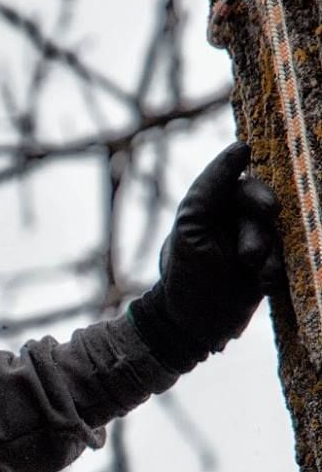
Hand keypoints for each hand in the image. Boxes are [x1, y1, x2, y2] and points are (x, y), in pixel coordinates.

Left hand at [130, 140, 283, 371]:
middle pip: (268, 211)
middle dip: (263, 230)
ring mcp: (256, 245)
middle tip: (252, 253)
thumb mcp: (191, 223)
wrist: (189, 326)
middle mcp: (238, 221)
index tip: (267, 209)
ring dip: (271, 255)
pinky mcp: (268, 269)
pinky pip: (287, 261)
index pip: (246, 185)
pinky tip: (263, 284)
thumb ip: (212, 184)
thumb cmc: (184, 272)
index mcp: (216, 205)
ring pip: (280, 237)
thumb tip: (242, 146)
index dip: (258, 195)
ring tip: (254, 272)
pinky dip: (277, 271)